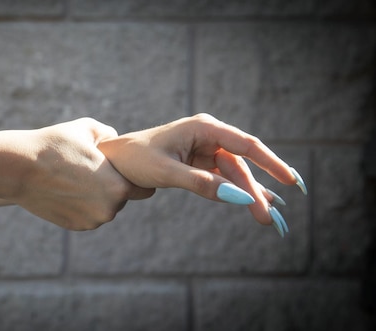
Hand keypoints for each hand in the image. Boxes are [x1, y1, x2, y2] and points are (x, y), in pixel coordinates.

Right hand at [10, 118, 154, 229]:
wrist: (19, 168)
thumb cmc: (54, 145)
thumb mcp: (88, 128)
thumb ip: (110, 135)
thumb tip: (116, 141)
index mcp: (118, 187)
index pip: (144, 189)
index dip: (135, 178)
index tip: (123, 169)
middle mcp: (108, 209)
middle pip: (121, 198)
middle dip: (112, 185)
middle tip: (93, 169)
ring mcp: (91, 221)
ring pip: (103, 207)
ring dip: (96, 197)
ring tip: (77, 177)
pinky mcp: (75, 226)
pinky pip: (87, 214)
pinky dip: (81, 205)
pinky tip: (66, 188)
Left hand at [97, 113, 305, 228]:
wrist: (112, 161)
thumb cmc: (135, 160)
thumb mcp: (168, 172)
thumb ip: (203, 184)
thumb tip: (238, 198)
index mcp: (203, 128)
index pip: (246, 145)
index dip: (271, 163)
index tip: (290, 181)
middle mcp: (208, 135)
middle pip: (241, 164)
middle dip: (256, 190)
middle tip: (269, 217)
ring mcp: (203, 149)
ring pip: (233, 174)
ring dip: (247, 194)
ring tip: (264, 217)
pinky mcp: (197, 163)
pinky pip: (222, 178)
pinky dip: (234, 192)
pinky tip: (251, 204)